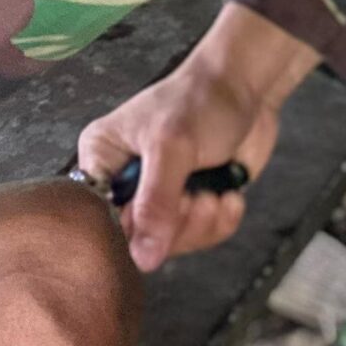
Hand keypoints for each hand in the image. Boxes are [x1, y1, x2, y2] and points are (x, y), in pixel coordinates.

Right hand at [76, 4, 320, 271]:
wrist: (246, 87)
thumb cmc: (199, 101)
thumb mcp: (173, 148)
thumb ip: (155, 202)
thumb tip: (141, 258)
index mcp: (102, 159)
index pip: (99, 218)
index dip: (132, 231)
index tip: (164, 217)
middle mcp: (125, 181)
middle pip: (138, 239)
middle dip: (177, 225)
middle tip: (199, 198)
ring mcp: (159, 194)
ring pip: (171, 243)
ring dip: (203, 223)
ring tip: (217, 194)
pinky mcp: (190, 203)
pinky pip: (200, 237)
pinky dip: (220, 221)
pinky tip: (230, 194)